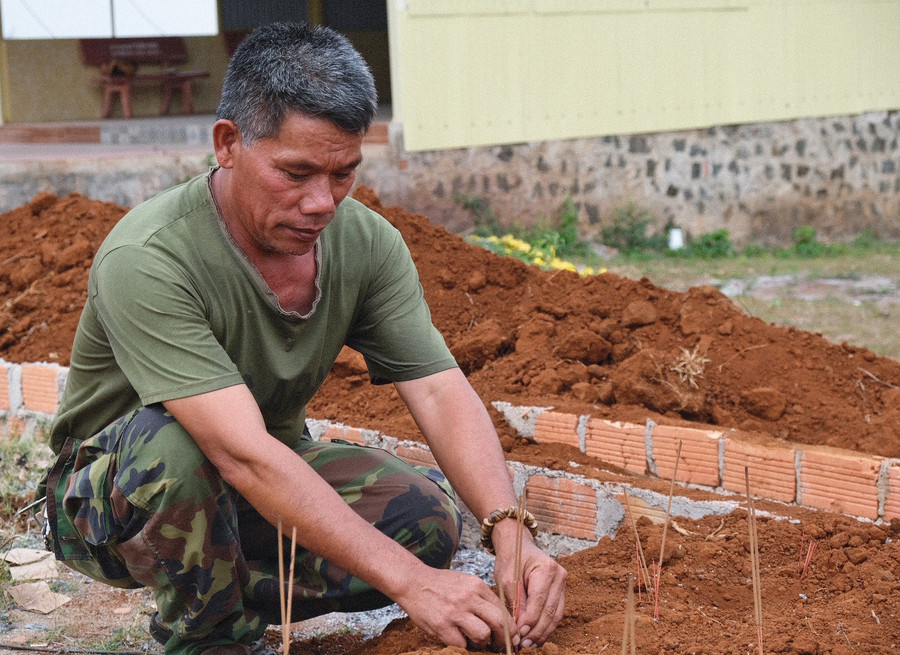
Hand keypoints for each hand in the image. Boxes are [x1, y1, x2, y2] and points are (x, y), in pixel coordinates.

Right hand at [394, 566, 516, 649]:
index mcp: (477, 586)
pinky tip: (459, 639)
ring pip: (482, 635)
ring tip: (477, 641)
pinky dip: (463, 645)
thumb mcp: (466, 582)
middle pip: (499, 623)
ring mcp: (454, 612)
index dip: (511, 627)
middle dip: (504, 639)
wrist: (413, 582)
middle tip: (501, 645)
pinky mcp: (441, 626)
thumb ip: (482, 598)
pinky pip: (461, 644)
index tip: (512, 637)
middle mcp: (468, 598)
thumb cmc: (441, 585)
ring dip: (482, 643)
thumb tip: (502, 620)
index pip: (503, 610)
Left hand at [493, 530, 566, 647]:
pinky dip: (546, 627)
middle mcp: (560, 576)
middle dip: (537, 630)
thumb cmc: (511, 559)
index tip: (520, 633)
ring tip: (529, 644)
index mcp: (546, 568)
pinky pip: (556, 613)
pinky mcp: (561, 592)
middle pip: (550, 610)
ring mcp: (563, 584)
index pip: (540, 600)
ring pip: (556, 615)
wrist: (518, 545)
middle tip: (523, 644)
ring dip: (543, 632)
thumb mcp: (507, 579)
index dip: (530, 619)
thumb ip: (516, 602)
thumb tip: (520, 627)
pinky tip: (535, 637)